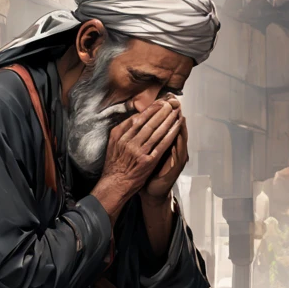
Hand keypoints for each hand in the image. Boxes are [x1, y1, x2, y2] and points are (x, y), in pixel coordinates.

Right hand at [92, 100, 182, 220]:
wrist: (115, 184)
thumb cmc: (114, 165)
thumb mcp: (112, 144)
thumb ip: (122, 130)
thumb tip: (134, 117)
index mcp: (119, 136)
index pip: (137, 118)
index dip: (150, 109)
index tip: (159, 103)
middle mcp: (128, 142)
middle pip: (148, 122)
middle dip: (161, 111)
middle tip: (171, 103)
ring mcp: (139, 151)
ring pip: (156, 131)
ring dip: (168, 120)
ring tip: (176, 111)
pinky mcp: (148, 161)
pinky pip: (162, 144)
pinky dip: (170, 134)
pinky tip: (177, 127)